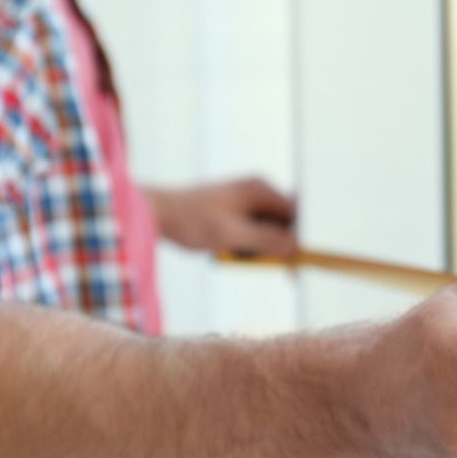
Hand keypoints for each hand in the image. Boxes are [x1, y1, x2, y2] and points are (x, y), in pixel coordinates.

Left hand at [144, 177, 296, 255]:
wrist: (156, 213)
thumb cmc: (191, 220)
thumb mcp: (232, 235)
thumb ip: (267, 240)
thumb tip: (296, 247)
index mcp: (260, 190)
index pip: (296, 215)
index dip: (301, 239)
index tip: (299, 261)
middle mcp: (257, 191)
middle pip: (284, 222)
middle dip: (281, 245)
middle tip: (275, 267)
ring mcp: (246, 200)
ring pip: (269, 229)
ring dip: (261, 246)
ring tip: (238, 254)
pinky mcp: (235, 210)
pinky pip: (253, 229)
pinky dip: (248, 244)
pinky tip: (231, 250)